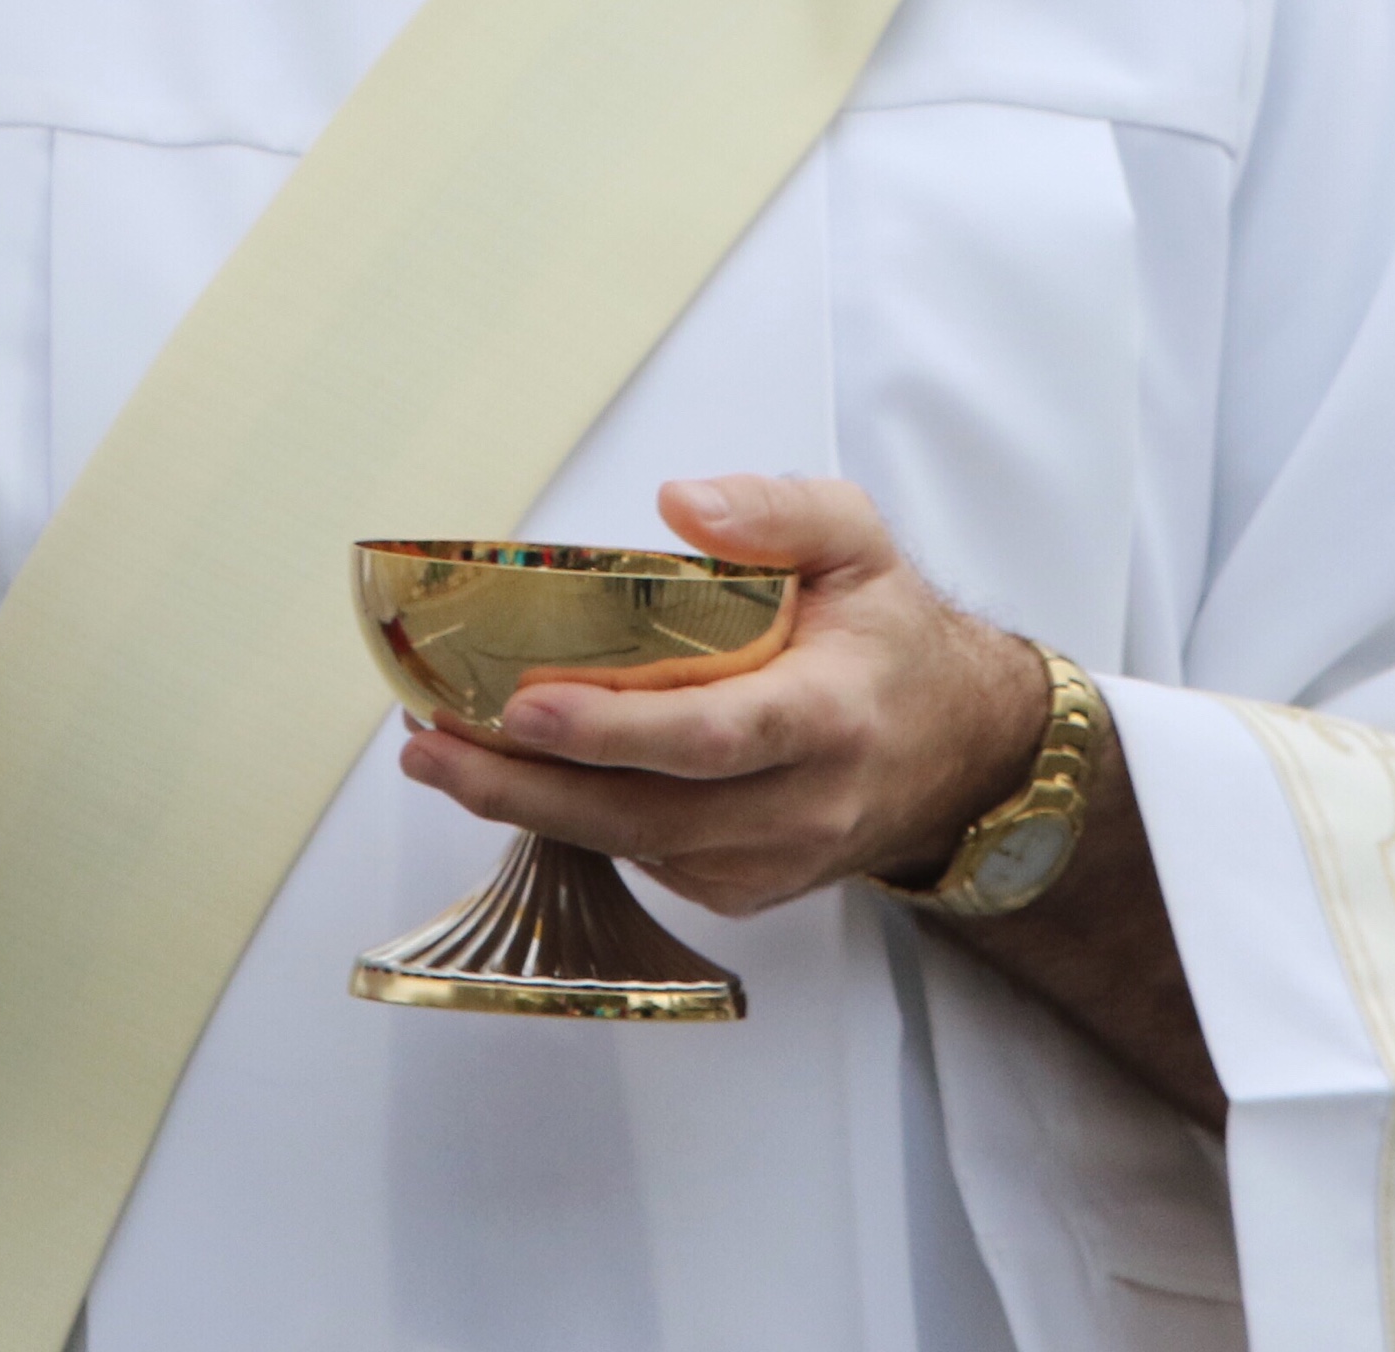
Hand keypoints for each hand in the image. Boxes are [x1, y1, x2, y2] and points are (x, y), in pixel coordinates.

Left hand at [396, 475, 1049, 916]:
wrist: (962, 754)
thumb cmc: (894, 639)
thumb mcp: (860, 541)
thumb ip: (778, 510)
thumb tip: (680, 505)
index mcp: (832, 714)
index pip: (714, 735)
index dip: (616, 730)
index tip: (526, 705)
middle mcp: (802, 805)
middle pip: (648, 812)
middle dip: (527, 786)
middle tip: (432, 746)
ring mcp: (771, 861)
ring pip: (633, 845)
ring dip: (527, 808)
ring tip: (437, 757)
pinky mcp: (744, 889)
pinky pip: (644, 859)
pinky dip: (573, 824)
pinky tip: (511, 780)